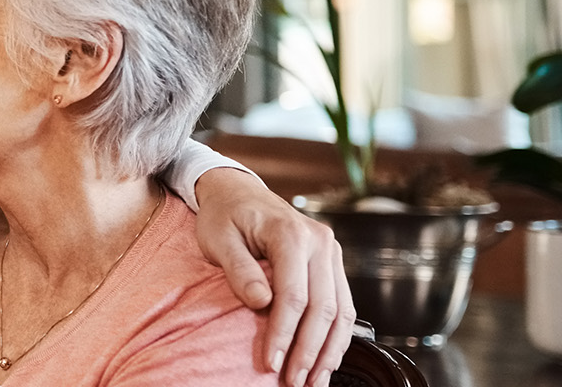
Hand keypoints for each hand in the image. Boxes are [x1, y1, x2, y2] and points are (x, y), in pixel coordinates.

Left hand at [193, 168, 354, 386]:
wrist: (238, 192)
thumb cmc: (224, 216)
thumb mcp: (218, 238)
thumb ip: (239, 269)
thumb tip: (261, 303)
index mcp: (290, 234)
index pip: (294, 295)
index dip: (283, 333)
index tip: (270, 362)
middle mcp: (319, 242)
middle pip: (323, 308)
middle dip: (309, 350)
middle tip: (294, 382)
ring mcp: (330, 251)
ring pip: (341, 310)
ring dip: (329, 350)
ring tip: (314, 381)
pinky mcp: (331, 263)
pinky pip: (342, 304)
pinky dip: (337, 336)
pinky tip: (326, 359)